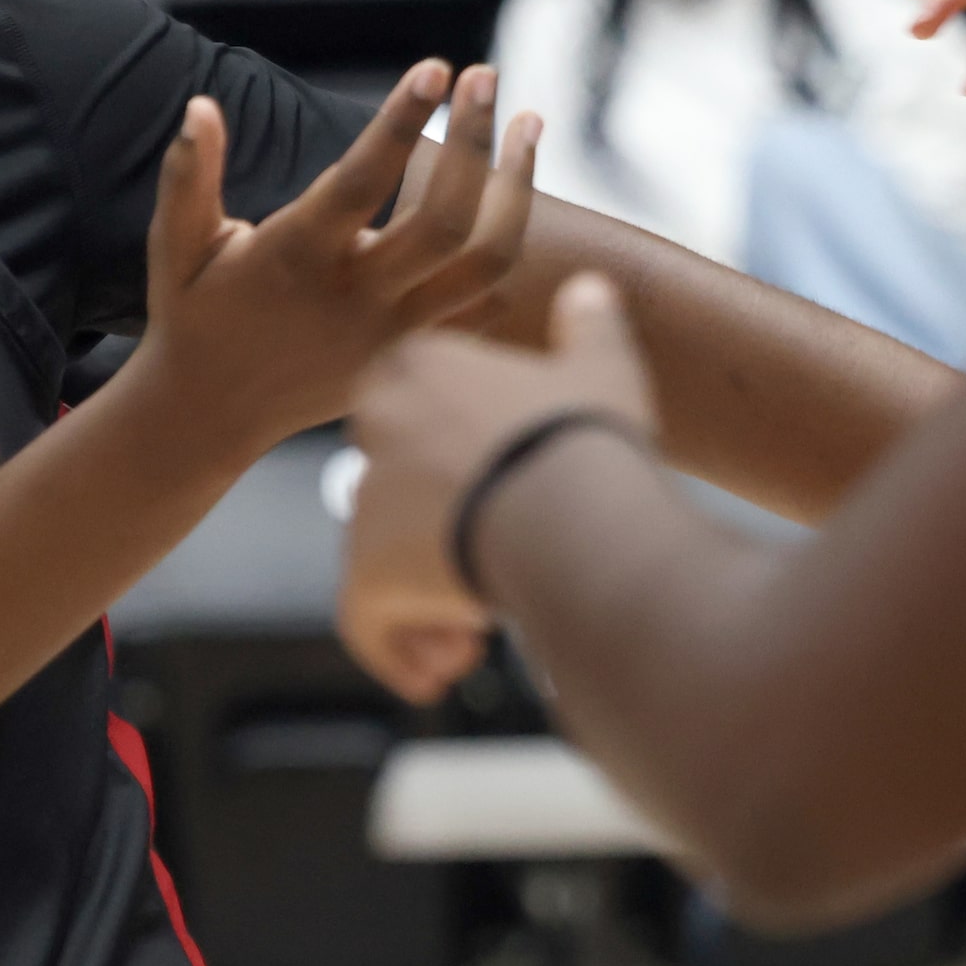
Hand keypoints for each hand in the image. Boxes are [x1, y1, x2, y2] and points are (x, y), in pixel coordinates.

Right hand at [136, 60, 540, 459]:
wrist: (212, 415)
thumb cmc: (194, 316)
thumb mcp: (176, 246)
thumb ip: (189, 176)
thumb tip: (202, 105)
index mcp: (296, 258)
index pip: (362, 179)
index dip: (403, 119)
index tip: (435, 66)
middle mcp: (354, 296)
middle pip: (445, 218)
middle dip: (476, 138)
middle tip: (486, 73)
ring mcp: (393, 332)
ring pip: (486, 262)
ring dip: (518, 187)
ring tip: (528, 123)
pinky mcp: (413, 355)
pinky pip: (487, 306)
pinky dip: (508, 252)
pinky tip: (513, 196)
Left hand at [339, 272, 654, 703]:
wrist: (575, 510)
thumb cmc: (588, 438)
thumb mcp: (600, 367)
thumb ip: (588, 326)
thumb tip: (588, 291)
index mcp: (416, 367)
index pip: (411, 415)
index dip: (452, 465)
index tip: (501, 494)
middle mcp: (374, 430)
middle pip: (394, 498)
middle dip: (437, 544)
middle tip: (488, 576)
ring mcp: (365, 505)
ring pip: (380, 565)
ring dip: (426, 603)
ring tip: (475, 639)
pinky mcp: (365, 576)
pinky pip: (366, 624)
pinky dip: (398, 652)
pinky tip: (436, 675)